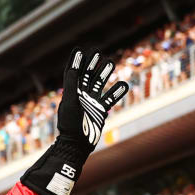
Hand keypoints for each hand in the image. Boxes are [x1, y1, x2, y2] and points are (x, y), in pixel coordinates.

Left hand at [21, 48, 128, 194]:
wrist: (77, 145)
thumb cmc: (70, 124)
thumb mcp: (70, 102)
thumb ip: (71, 84)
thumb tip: (73, 67)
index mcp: (71, 93)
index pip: (72, 73)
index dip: (75, 61)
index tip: (79, 49)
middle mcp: (81, 96)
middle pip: (87, 76)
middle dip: (91, 64)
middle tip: (97, 52)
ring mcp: (91, 103)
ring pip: (99, 85)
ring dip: (104, 74)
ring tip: (110, 62)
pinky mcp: (100, 111)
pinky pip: (110, 99)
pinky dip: (117, 92)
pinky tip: (124, 84)